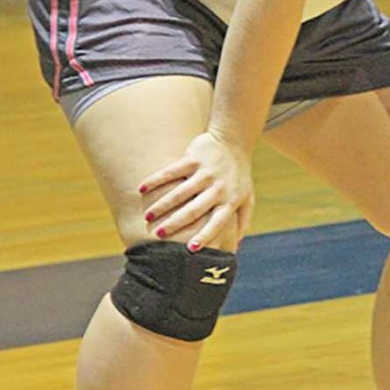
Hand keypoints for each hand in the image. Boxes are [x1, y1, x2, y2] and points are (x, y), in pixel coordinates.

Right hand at [138, 131, 254, 250]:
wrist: (234, 140)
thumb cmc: (239, 175)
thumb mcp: (247, 198)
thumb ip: (242, 221)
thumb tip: (236, 247)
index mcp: (229, 201)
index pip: (217, 223)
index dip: (205, 236)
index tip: (190, 249)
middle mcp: (217, 188)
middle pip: (193, 210)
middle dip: (175, 224)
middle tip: (158, 235)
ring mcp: (204, 173)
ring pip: (179, 192)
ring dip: (162, 205)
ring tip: (148, 216)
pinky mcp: (193, 159)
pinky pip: (171, 171)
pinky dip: (156, 180)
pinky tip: (142, 189)